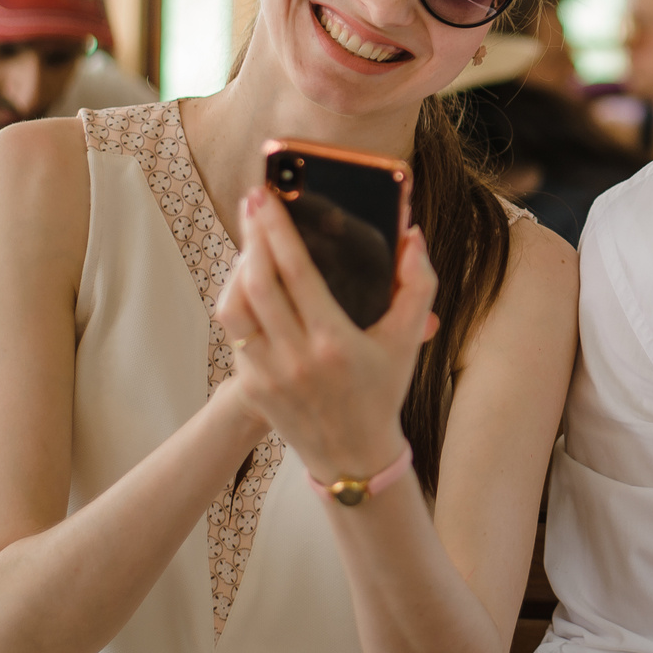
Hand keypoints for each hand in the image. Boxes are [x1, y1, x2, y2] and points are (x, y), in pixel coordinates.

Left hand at [213, 190, 437, 483]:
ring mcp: (267, 374)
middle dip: (252, 234)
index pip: (296, 272)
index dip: (277, 229)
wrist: (354, 455)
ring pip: (234, 306)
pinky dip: (238, 299)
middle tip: (254, 201)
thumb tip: (412, 236)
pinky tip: (250, 279)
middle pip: (257, 282)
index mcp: (335, 342)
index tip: (266, 197)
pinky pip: (234, 331)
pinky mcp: (250, 385)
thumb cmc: (384, 389)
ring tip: (252, 241)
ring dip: (238, 267)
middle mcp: (295, 358)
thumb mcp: (410, 338)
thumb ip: (418, 283)